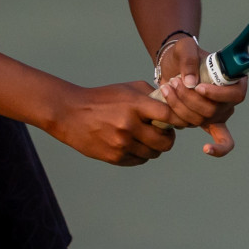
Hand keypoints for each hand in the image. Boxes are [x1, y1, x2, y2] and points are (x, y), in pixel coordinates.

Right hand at [47, 82, 178, 165]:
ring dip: (153, 147)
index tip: (176, 122)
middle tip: (163, 133)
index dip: (177, 120)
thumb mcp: (126, 88)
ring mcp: (122, 143)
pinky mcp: (115, 157)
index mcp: (134, 105)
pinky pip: (139, 160)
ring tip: (145, 138)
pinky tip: (133, 144)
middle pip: (165, 141)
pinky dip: (140, 154)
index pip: (168, 116)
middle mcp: (129, 125)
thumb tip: (173, 105)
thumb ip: (151, 95)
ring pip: (153, 153)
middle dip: (167, 138)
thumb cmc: (102, 98)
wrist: (71, 113)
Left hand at [156, 36, 246, 157]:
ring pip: (201, 120)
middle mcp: (229, 100)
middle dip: (189, 99)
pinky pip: (221, 140)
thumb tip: (190, 82)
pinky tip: (207, 149)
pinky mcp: (208, 122)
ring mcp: (220, 113)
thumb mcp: (185, 47)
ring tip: (168, 89)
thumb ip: (189, 59)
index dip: (218, 95)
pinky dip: (217, 148)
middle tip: (174, 82)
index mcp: (233, 80)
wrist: (174, 64)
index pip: (235, 94)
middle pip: (213, 110)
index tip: (198, 87)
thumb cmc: (185, 54)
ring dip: (181, 107)